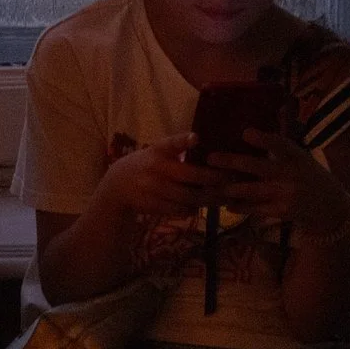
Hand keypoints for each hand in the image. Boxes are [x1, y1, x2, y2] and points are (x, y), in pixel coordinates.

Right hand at [100, 132, 233, 219]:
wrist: (117, 187)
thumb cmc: (146, 165)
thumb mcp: (156, 152)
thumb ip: (177, 149)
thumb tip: (206, 145)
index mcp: (157, 151)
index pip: (170, 143)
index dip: (183, 141)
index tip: (196, 138)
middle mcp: (155, 168)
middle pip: (189, 175)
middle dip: (213, 178)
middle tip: (232, 179)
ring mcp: (154, 188)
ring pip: (188, 196)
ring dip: (209, 198)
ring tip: (225, 197)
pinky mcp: (153, 205)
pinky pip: (180, 210)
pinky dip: (194, 209)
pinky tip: (203, 206)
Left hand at [208, 128, 349, 233]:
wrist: (330, 208)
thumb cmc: (309, 176)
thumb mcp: (302, 157)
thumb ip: (282, 144)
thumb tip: (268, 114)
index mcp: (297, 157)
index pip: (281, 145)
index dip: (264, 139)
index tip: (245, 132)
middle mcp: (292, 175)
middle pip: (258, 167)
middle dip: (232, 162)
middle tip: (210, 158)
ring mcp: (287, 195)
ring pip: (252, 190)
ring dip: (230, 187)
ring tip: (211, 182)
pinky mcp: (282, 212)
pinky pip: (256, 209)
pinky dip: (240, 206)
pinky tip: (226, 204)